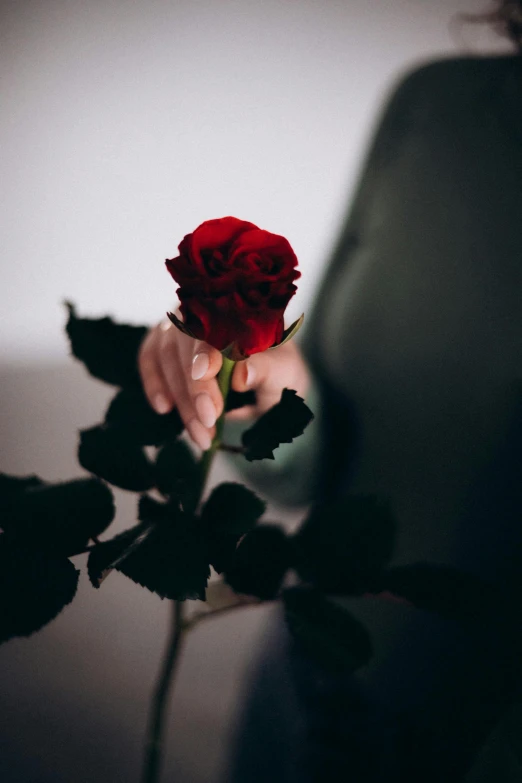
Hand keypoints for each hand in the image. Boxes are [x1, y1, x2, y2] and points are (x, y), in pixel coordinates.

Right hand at [138, 319, 310, 450]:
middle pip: (187, 340)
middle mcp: (205, 309)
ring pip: (166, 353)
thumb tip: (242, 375)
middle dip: (195, 384)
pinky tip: (164, 408)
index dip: (208, 349)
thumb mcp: (286, 374)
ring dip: (180, 397)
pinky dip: (153, 382)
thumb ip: (268, 370)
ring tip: (200, 433)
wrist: (267, 382)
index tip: (206, 374)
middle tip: (208, 420)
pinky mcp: (163, 342)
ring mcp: (181, 324)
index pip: (217, 322)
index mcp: (240, 308)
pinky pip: (149, 357)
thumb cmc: (278, 373)